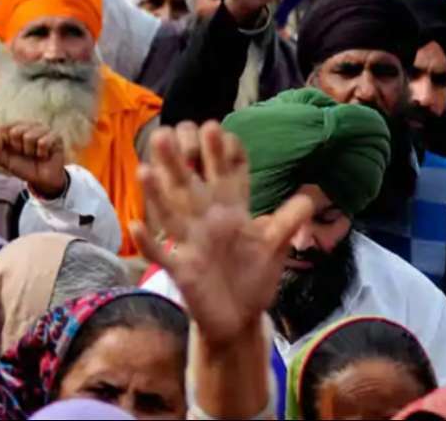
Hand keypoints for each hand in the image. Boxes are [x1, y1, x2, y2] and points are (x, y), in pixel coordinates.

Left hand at [0, 123, 66, 198]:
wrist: (41, 180)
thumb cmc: (23, 166)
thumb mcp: (5, 160)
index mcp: (16, 126)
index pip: (3, 127)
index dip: (5, 143)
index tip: (12, 151)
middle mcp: (29, 124)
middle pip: (15, 131)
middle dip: (18, 148)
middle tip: (25, 154)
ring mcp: (43, 128)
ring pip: (29, 137)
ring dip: (30, 152)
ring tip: (35, 154)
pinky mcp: (56, 136)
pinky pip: (43, 142)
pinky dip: (41, 153)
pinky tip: (44, 155)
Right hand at [130, 122, 312, 348]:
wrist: (238, 317)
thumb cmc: (254, 277)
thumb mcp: (275, 246)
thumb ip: (289, 221)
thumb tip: (309, 196)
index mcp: (230, 212)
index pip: (225, 177)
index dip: (221, 155)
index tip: (216, 128)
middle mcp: (206, 222)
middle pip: (191, 186)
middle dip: (181, 161)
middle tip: (169, 131)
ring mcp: (191, 244)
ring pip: (171, 214)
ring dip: (157, 194)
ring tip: (144, 170)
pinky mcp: (182, 270)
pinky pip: (162, 254)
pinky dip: (149, 241)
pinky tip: (136, 224)